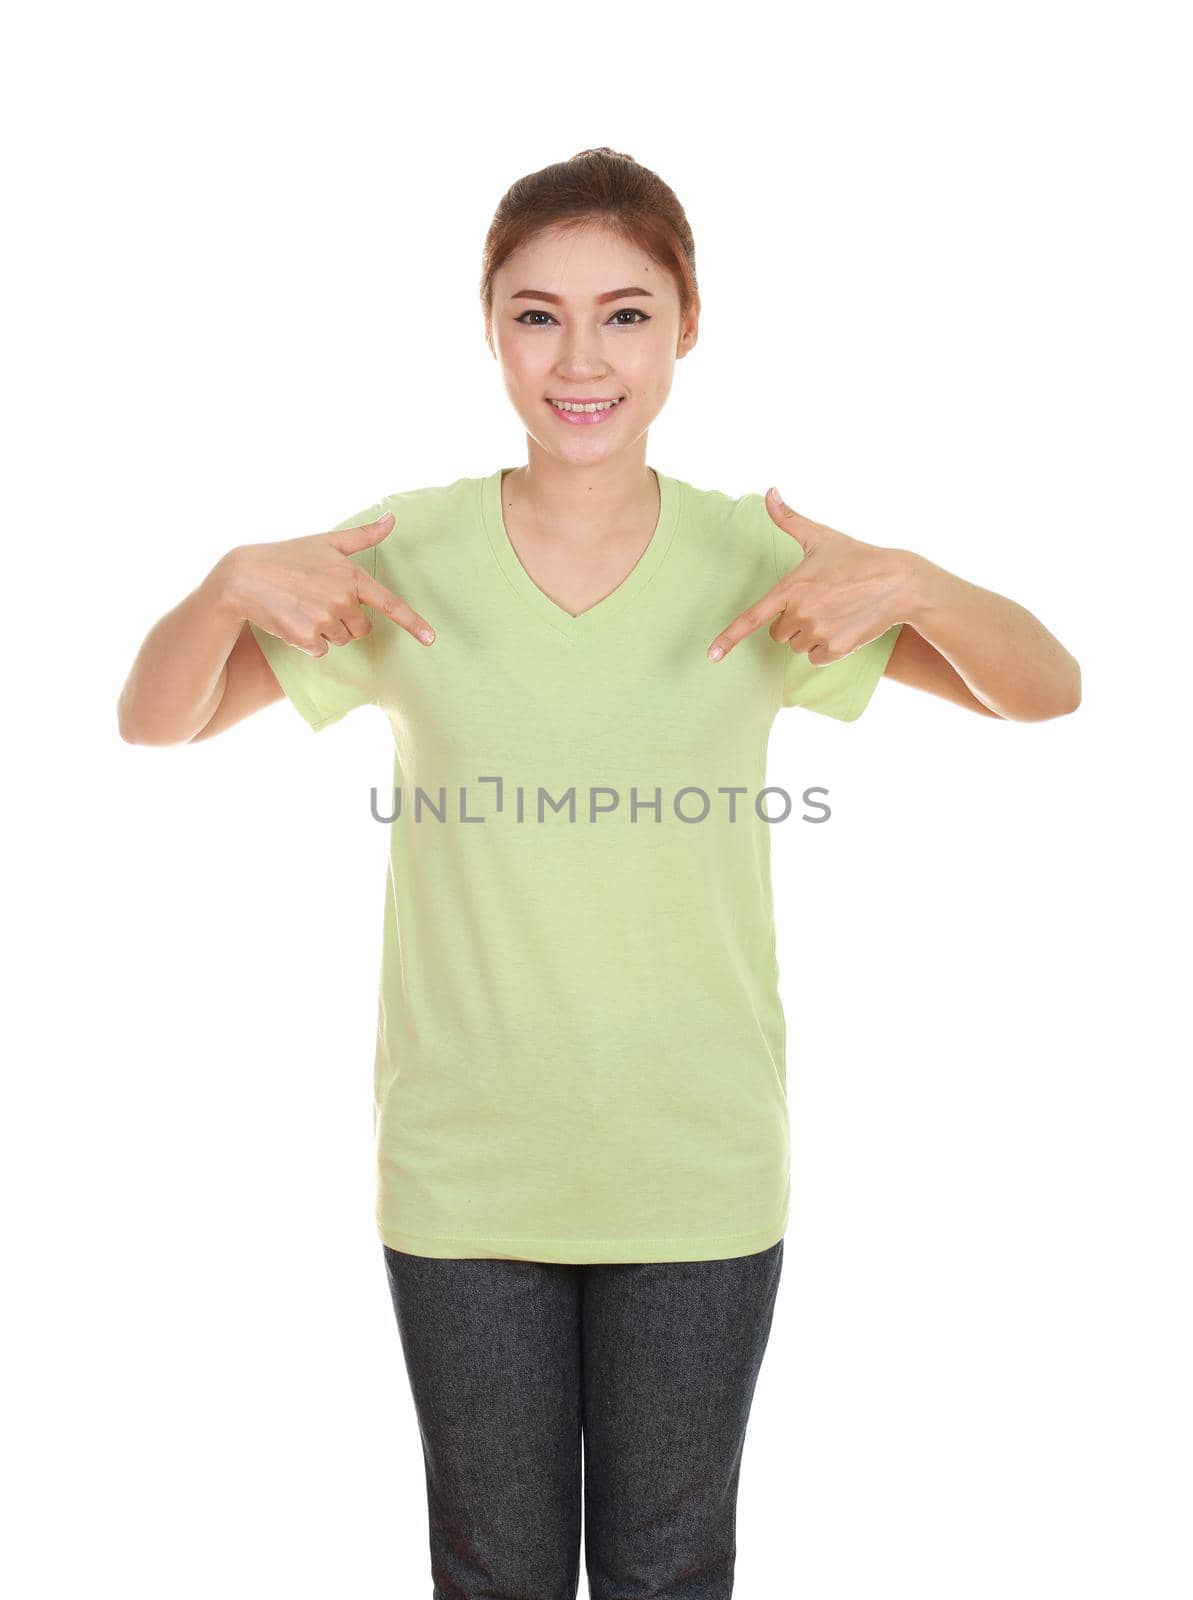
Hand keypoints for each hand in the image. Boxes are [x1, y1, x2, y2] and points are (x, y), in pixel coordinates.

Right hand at [220, 511, 435, 654]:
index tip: (431, 639)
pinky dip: (309, 642)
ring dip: (326, 631)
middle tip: (318, 601)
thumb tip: (393, 518)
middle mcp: (342, 599)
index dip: (413, 623)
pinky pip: (321, 651)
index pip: (389, 604)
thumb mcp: (327, 541)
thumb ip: (363, 535)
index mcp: (351, 576)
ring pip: (340, 640)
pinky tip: (292, 621)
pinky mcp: (306, 637)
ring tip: (302, 608)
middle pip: (361, 629)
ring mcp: (324, 619)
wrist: (244, 577)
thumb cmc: (287, 556)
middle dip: (346, 622)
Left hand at [708, 487, 907, 664]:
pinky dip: (825, 648)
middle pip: (777, 633)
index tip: (711, 656)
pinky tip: (843, 627)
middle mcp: (799, 612)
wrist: (899, 582)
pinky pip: (814, 658)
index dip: (728, 638)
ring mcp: (817, 632)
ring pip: (796, 646)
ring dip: (809, 635)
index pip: (751, 618)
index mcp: (790, 587)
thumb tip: (769, 491)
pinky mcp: (834, 649)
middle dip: (792, 622)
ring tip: (835, 612)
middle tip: (820, 602)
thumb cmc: (857, 557)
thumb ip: (789, 519)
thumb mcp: (821, 536)